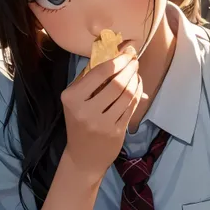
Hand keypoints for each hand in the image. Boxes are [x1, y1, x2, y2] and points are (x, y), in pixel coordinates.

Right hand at [61, 48, 145, 179]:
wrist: (83, 156)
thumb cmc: (79, 122)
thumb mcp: (75, 100)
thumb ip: (89, 78)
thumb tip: (115, 54)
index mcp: (71, 98)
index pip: (99, 72)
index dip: (117, 60)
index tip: (127, 52)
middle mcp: (85, 110)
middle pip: (116, 83)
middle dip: (129, 68)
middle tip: (134, 61)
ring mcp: (101, 123)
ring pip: (126, 94)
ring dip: (135, 80)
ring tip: (136, 73)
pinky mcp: (115, 131)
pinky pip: (131, 107)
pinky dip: (137, 93)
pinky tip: (137, 86)